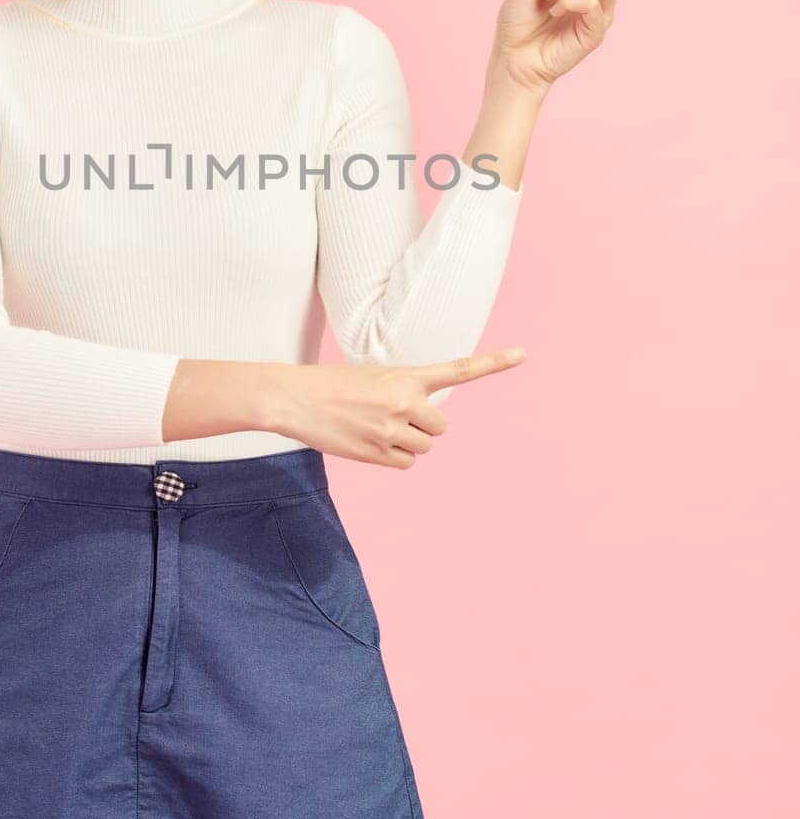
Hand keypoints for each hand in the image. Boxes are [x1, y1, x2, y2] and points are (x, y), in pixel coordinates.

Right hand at [267, 348, 526, 468]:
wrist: (293, 398)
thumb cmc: (332, 385)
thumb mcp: (373, 377)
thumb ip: (404, 392)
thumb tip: (424, 425)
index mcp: (406, 375)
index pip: (458, 369)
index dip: (493, 363)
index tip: (524, 354)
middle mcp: (405, 401)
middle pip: (440, 427)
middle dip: (422, 426)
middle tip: (390, 416)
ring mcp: (392, 429)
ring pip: (423, 448)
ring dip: (405, 442)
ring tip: (373, 427)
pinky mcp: (377, 453)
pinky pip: (406, 463)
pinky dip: (392, 458)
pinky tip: (368, 442)